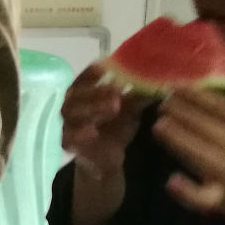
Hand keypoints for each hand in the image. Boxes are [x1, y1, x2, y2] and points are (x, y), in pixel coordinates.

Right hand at [60, 63, 149, 182]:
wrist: (108, 158)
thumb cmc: (116, 127)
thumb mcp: (130, 110)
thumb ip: (138, 95)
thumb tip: (157, 77)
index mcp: (83, 91)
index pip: (84, 77)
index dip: (93, 72)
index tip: (108, 66)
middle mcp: (71, 104)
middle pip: (76, 93)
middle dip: (97, 90)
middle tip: (118, 89)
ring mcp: (67, 123)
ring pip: (71, 113)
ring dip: (92, 108)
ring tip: (114, 106)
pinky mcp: (67, 144)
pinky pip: (68, 137)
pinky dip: (79, 134)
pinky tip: (93, 132)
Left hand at [151, 87, 224, 224]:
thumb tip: (207, 101)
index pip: (222, 108)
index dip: (196, 96)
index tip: (177, 86)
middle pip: (206, 128)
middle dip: (181, 113)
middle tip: (161, 101)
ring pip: (198, 154)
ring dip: (176, 139)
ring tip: (159, 125)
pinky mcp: (224, 200)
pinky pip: (201, 197)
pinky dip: (186, 190)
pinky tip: (171, 180)